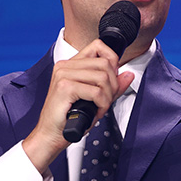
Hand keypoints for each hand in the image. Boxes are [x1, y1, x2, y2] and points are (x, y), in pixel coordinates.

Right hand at [22, 41, 134, 173]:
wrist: (52, 134)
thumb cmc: (70, 117)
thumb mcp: (96, 98)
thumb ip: (112, 85)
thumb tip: (128, 75)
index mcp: (71, 65)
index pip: (98, 46)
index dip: (112, 60)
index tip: (113, 78)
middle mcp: (65, 66)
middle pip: (105, 64)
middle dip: (113, 85)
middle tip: (106, 100)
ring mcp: (64, 75)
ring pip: (103, 77)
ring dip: (108, 96)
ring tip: (100, 106)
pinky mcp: (65, 87)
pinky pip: (97, 92)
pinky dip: (102, 104)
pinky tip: (96, 111)